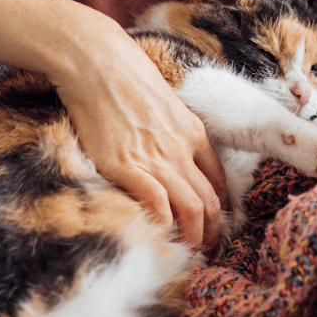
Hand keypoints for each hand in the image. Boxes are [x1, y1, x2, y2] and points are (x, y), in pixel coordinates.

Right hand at [52, 20, 227, 249]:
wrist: (98, 62)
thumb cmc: (125, 77)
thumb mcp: (164, 104)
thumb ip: (174, 131)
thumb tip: (174, 152)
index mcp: (193, 134)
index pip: (218, 183)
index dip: (219, 211)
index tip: (212, 227)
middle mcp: (181, 150)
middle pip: (210, 202)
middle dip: (211, 233)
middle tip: (204, 251)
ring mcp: (155, 158)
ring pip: (191, 208)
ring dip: (193, 237)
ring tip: (188, 254)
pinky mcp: (125, 164)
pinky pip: (157, 201)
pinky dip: (164, 223)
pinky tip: (161, 236)